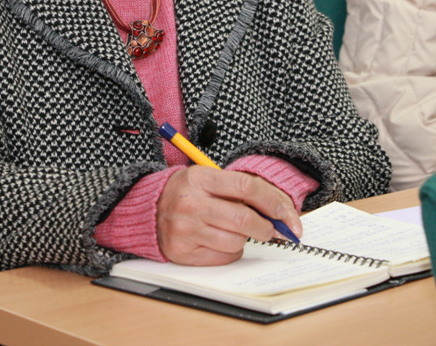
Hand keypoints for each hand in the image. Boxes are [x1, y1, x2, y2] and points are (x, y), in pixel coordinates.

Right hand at [156, 166, 301, 265]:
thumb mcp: (209, 179)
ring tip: (234, 230)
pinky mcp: (183, 252)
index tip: (286, 214)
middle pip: (244, 219)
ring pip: (236, 241)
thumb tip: (284, 212)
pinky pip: (224, 257)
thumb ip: (242, 190)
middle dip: (267, 228)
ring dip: (245, 239)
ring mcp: (185, 229)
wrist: (149, 210)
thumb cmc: (188, 193)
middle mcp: (191, 204)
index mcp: (200, 178)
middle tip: (273, 230)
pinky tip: (219, 240)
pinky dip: (231, 251)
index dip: (273, 202)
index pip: (247, 186)